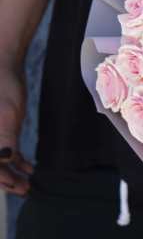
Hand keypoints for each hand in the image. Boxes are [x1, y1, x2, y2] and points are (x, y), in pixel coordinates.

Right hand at [0, 59, 32, 194]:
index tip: (16, 187)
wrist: (3, 64)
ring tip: (28, 182)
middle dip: (5, 180)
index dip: (0, 180)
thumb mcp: (8, 114)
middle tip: (24, 189)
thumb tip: (6, 160)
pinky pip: (2, 149)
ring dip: (10, 172)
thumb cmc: (3, 86)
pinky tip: (27, 166)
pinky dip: (13, 159)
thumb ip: (5, 140)